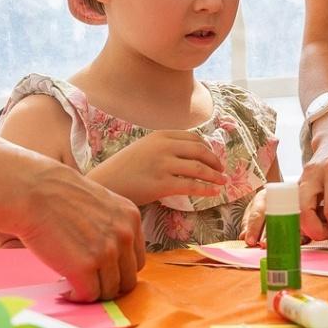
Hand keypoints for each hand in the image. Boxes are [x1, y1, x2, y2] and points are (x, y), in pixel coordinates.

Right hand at [0, 159, 143, 300]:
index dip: (118, 270)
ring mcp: (106, 252)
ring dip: (92, 292)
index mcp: (130, 218)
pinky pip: (89, 296)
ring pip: (109, 291)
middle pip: (127, 279)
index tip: (101, 272)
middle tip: (88, 283)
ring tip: (74, 285)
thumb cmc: (56, 195)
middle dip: (108, 284)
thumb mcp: (99, 202)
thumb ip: (111, 225)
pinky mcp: (85, 268)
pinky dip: (77, 297)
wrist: (32, 192)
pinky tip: (66, 290)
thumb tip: (110, 252)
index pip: (136, 260)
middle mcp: (124, 236)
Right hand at [91, 130, 227, 206]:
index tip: (214, 158)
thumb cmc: (123, 169)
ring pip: (199, 168)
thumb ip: (164, 148)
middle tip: (222, 171)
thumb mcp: (144, 149)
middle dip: (215, 161)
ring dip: (215, 176)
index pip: (194, 138)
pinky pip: (191, 185)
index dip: (208, 148)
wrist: (104, 183)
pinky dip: (206, 189)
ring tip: (223, 182)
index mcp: (160, 135)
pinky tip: (214, 192)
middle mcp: (163, 146)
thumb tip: (189, 156)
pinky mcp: (161, 184)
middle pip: (200, 150)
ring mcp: (163, 164)